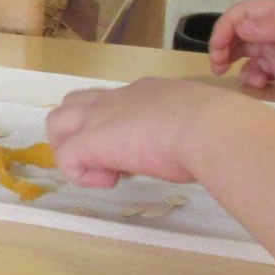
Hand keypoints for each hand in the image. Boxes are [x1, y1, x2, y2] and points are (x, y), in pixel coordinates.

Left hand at [45, 78, 239, 188]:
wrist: (211, 128)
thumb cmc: (218, 128)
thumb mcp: (201, 122)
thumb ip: (190, 129)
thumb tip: (197, 146)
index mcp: (148, 92)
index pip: (117, 103)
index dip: (121, 129)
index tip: (144, 150)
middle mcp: (119, 98)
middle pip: (75, 104)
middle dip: (82, 133)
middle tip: (112, 161)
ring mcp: (100, 116)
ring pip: (57, 122)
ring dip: (72, 149)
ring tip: (102, 170)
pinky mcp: (90, 140)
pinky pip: (65, 157)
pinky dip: (81, 175)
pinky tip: (111, 181)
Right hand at [206, 0, 274, 104]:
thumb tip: (241, 25)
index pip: (244, 13)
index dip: (227, 26)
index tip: (218, 45)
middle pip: (238, 31)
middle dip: (223, 44)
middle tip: (216, 62)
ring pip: (242, 51)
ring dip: (229, 60)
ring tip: (223, 72)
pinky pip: (255, 71)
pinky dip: (250, 77)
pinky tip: (258, 84)